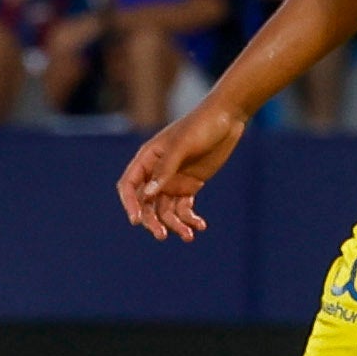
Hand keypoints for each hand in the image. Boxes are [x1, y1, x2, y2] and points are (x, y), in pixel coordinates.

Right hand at [117, 99, 247, 239]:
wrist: (227, 119)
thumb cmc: (201, 126)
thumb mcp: (182, 145)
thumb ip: (165, 169)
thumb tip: (147, 194)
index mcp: (147, 159)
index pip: (129, 186)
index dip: (130, 204)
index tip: (136, 221)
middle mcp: (156, 172)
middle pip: (146, 204)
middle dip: (152, 221)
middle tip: (162, 235)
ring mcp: (173, 180)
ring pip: (166, 210)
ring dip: (175, 225)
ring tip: (189, 236)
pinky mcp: (190, 186)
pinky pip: (184, 208)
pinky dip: (190, 219)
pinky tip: (200, 226)